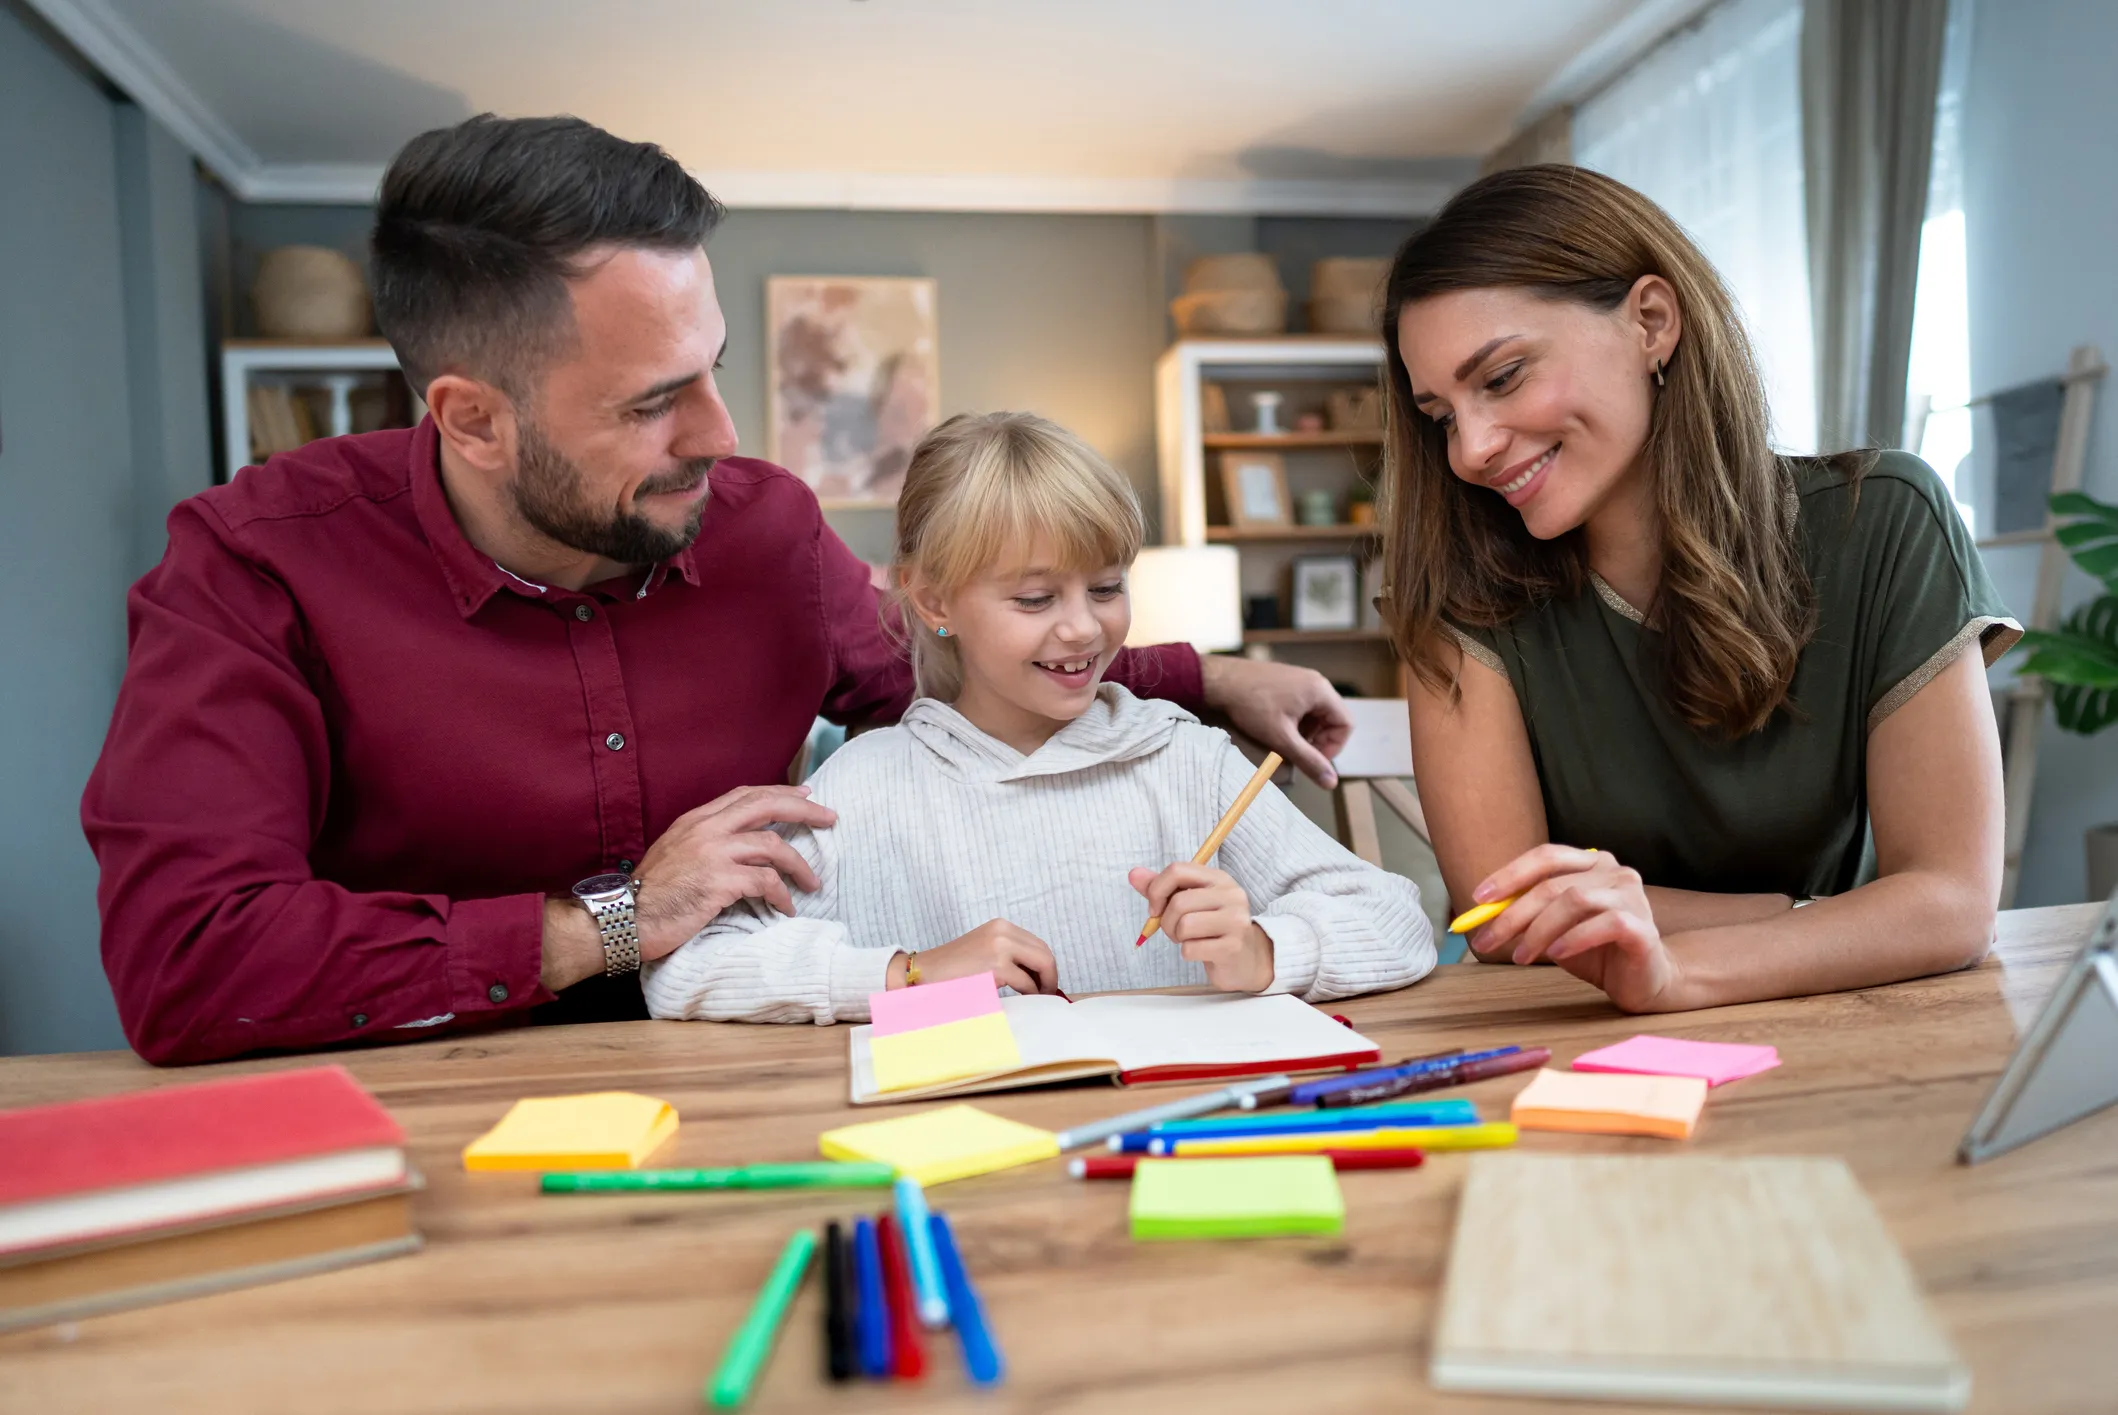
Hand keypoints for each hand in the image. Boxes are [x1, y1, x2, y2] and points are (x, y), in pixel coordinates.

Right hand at [630, 785, 838, 960]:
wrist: (623, 919)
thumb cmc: (649, 895)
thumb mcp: (675, 853)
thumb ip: (704, 842)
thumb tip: (739, 848)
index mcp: (696, 820)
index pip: (745, 795)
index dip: (779, 792)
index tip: (806, 794)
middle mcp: (706, 829)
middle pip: (766, 805)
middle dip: (805, 808)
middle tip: (830, 818)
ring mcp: (713, 853)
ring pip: (774, 846)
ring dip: (801, 865)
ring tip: (813, 883)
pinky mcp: (718, 881)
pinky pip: (765, 882)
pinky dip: (782, 896)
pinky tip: (787, 908)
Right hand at [893, 920, 1059, 995]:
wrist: (923, 975)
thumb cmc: (952, 971)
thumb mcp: (984, 952)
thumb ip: (1009, 955)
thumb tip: (1039, 975)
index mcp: (1001, 926)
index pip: (1038, 944)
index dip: (1046, 965)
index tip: (1045, 981)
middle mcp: (1003, 931)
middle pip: (1045, 953)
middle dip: (1050, 975)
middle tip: (1048, 993)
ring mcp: (1000, 946)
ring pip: (1042, 965)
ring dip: (1044, 985)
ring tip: (1037, 998)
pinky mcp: (997, 966)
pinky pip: (1027, 983)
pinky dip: (1030, 994)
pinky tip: (1024, 1000)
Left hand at [1129, 863, 1274, 992]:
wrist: (1244, 959)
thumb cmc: (1211, 928)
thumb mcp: (1189, 902)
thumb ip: (1162, 888)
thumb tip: (1133, 874)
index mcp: (1218, 878)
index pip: (1178, 870)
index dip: (1157, 890)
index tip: (1155, 908)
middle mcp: (1231, 895)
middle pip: (1178, 902)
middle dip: (1166, 921)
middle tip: (1176, 931)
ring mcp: (1235, 920)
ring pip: (1184, 925)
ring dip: (1178, 937)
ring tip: (1190, 940)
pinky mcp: (1233, 947)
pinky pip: (1190, 949)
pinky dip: (1187, 953)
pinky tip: (1201, 951)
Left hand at [1198, 654, 1350, 787]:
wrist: (1219, 680)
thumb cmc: (1251, 706)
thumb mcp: (1282, 738)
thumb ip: (1308, 760)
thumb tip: (1331, 783)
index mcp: (1321, 691)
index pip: (1345, 724)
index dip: (1333, 747)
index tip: (1313, 760)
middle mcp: (1315, 681)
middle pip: (1332, 718)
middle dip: (1318, 740)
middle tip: (1298, 753)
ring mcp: (1301, 678)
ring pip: (1316, 713)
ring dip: (1306, 732)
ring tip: (1285, 742)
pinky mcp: (1287, 680)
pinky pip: (1302, 705)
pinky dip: (1295, 721)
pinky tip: (1276, 728)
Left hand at [1465, 845, 1679, 1010]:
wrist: (1644, 981)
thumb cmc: (1596, 950)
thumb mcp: (1554, 928)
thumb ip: (1528, 913)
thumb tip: (1484, 912)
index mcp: (1592, 863)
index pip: (1545, 857)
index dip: (1509, 874)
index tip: (1480, 899)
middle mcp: (1615, 872)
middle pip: (1554, 884)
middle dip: (1513, 913)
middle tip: (1488, 939)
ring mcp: (1633, 897)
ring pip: (1575, 900)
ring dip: (1539, 930)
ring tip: (1522, 956)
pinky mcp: (1644, 928)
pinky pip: (1606, 924)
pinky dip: (1574, 938)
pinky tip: (1557, 954)